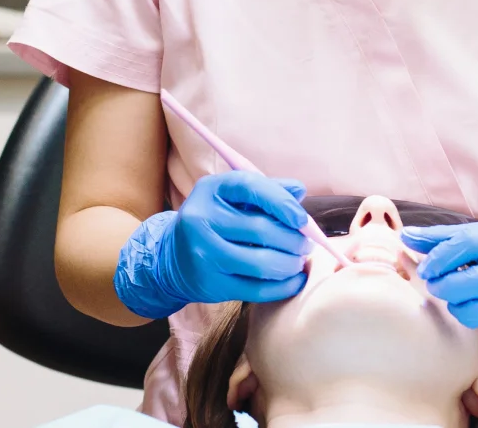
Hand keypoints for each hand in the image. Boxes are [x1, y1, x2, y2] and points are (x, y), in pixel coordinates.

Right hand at [114, 170, 311, 317]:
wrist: (171, 258)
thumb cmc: (213, 221)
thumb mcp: (232, 198)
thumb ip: (267, 191)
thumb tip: (299, 191)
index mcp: (210, 190)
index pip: (250, 187)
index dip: (281, 202)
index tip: (302, 219)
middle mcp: (201, 220)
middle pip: (260, 230)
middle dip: (293, 239)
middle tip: (306, 244)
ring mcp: (203, 255)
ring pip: (262, 263)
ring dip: (290, 263)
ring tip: (298, 260)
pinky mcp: (210, 285)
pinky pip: (257, 290)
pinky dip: (284, 286)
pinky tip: (294, 280)